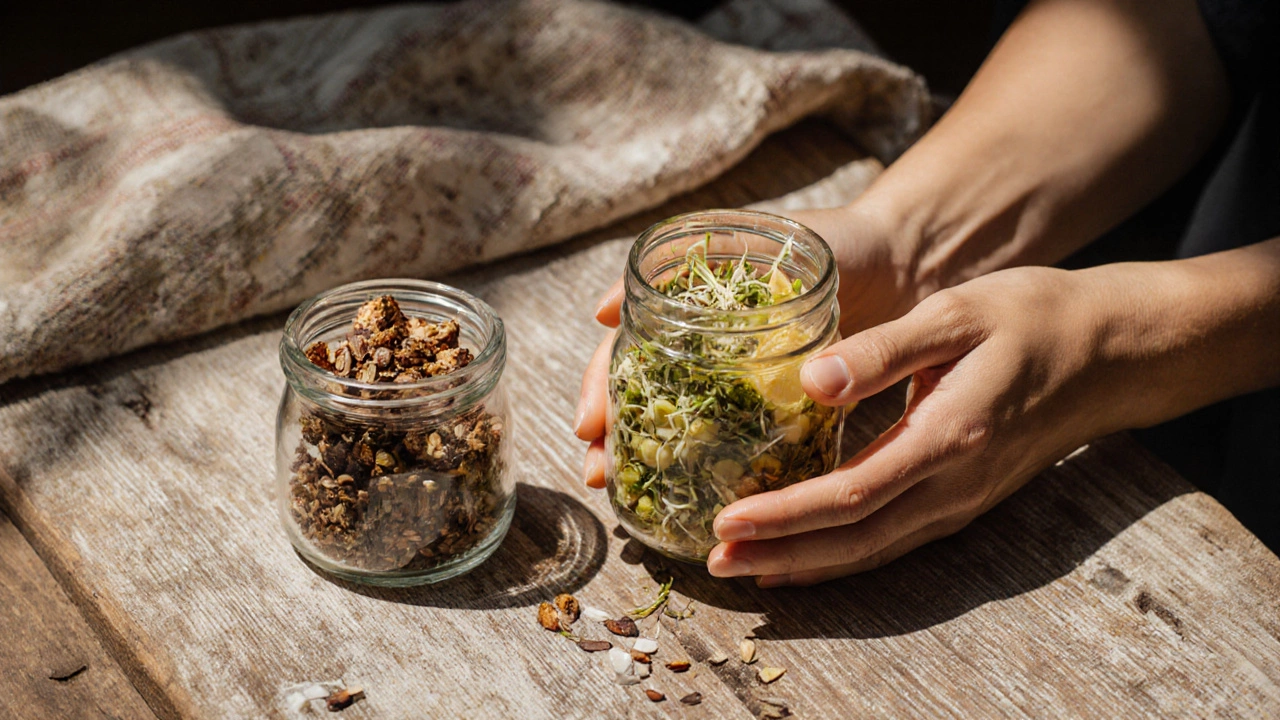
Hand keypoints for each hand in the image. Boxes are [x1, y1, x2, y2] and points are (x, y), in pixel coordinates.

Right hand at [573, 204, 922, 487]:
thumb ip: (681, 267)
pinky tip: (700, 498)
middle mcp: (709, 347)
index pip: (626, 348)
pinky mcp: (787, 408)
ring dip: (652, 459)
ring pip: (686, 424)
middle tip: (597, 472)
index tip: (588, 425)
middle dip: (616, 435)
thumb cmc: (831, 239)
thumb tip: (601, 311)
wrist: (907, 261)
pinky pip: (743, 442)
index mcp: (690, 308)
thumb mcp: (751, 241)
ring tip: (628, 495)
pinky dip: (717, 469)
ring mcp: (745, 380)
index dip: (600, 385)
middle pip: (644, 394)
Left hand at [706, 264, 1159, 585]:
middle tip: (714, 561)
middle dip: (780, 553)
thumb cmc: (1031, 318)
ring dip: (807, 562)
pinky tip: (808, 554)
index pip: (852, 494)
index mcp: (948, 436)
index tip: (727, 520)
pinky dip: (844, 554)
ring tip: (744, 567)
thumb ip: (884, 349)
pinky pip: (894, 539)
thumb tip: (812, 381)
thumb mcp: (955, 314)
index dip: (785, 514)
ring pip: (875, 549)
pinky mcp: (964, 498)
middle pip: (856, 539)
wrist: (1110, 350)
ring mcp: (963, 499)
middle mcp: (954, 483)